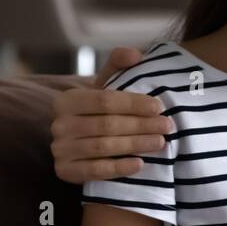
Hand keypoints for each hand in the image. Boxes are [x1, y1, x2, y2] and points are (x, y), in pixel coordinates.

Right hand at [51, 47, 173, 183]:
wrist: (87, 141)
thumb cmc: (102, 110)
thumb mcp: (108, 84)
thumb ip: (119, 63)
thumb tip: (134, 54)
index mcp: (67, 100)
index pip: (104, 100)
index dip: (134, 104)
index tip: (159, 107)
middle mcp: (59, 125)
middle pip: (106, 125)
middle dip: (141, 125)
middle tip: (167, 126)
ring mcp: (60, 150)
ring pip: (103, 147)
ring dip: (135, 144)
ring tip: (161, 142)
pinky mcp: (65, 172)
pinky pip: (95, 171)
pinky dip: (119, 168)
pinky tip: (140, 164)